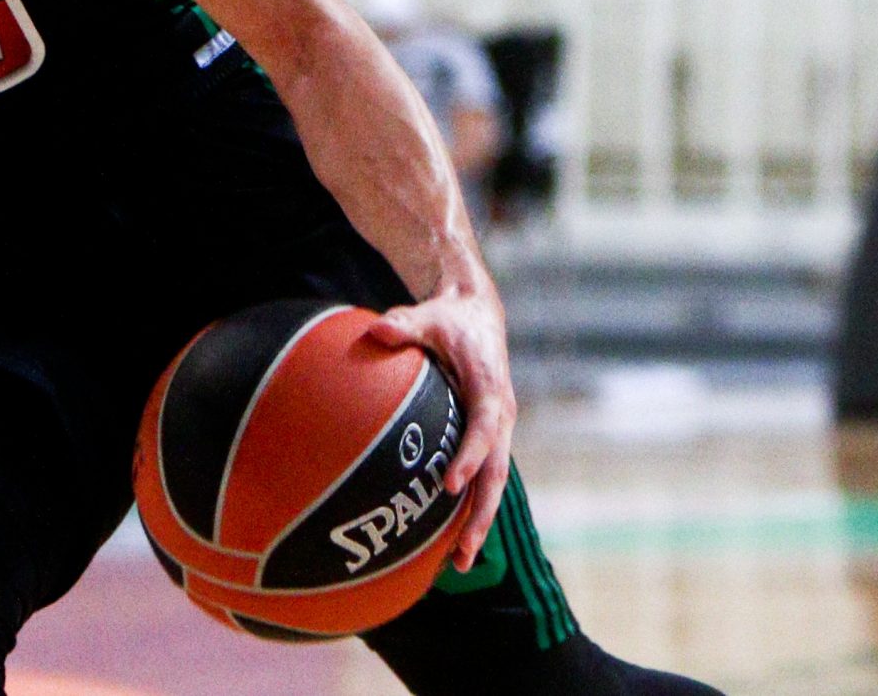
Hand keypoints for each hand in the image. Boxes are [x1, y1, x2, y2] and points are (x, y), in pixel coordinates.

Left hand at [368, 282, 514, 572]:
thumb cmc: (449, 317)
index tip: (450, 486)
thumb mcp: (427, 315)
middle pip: (496, 473)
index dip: (470, 458)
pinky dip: (471, 507)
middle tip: (462, 553)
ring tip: (459, 565)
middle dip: (481, 514)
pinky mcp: (488, 436)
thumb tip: (376, 328)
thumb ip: (403, 324)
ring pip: (493, 483)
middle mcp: (501, 415)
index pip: (485, 430)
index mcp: (491, 389)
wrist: (478, 313)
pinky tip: (447, 540)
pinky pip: (482, 476)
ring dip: (479, 522)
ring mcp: (498, 429)